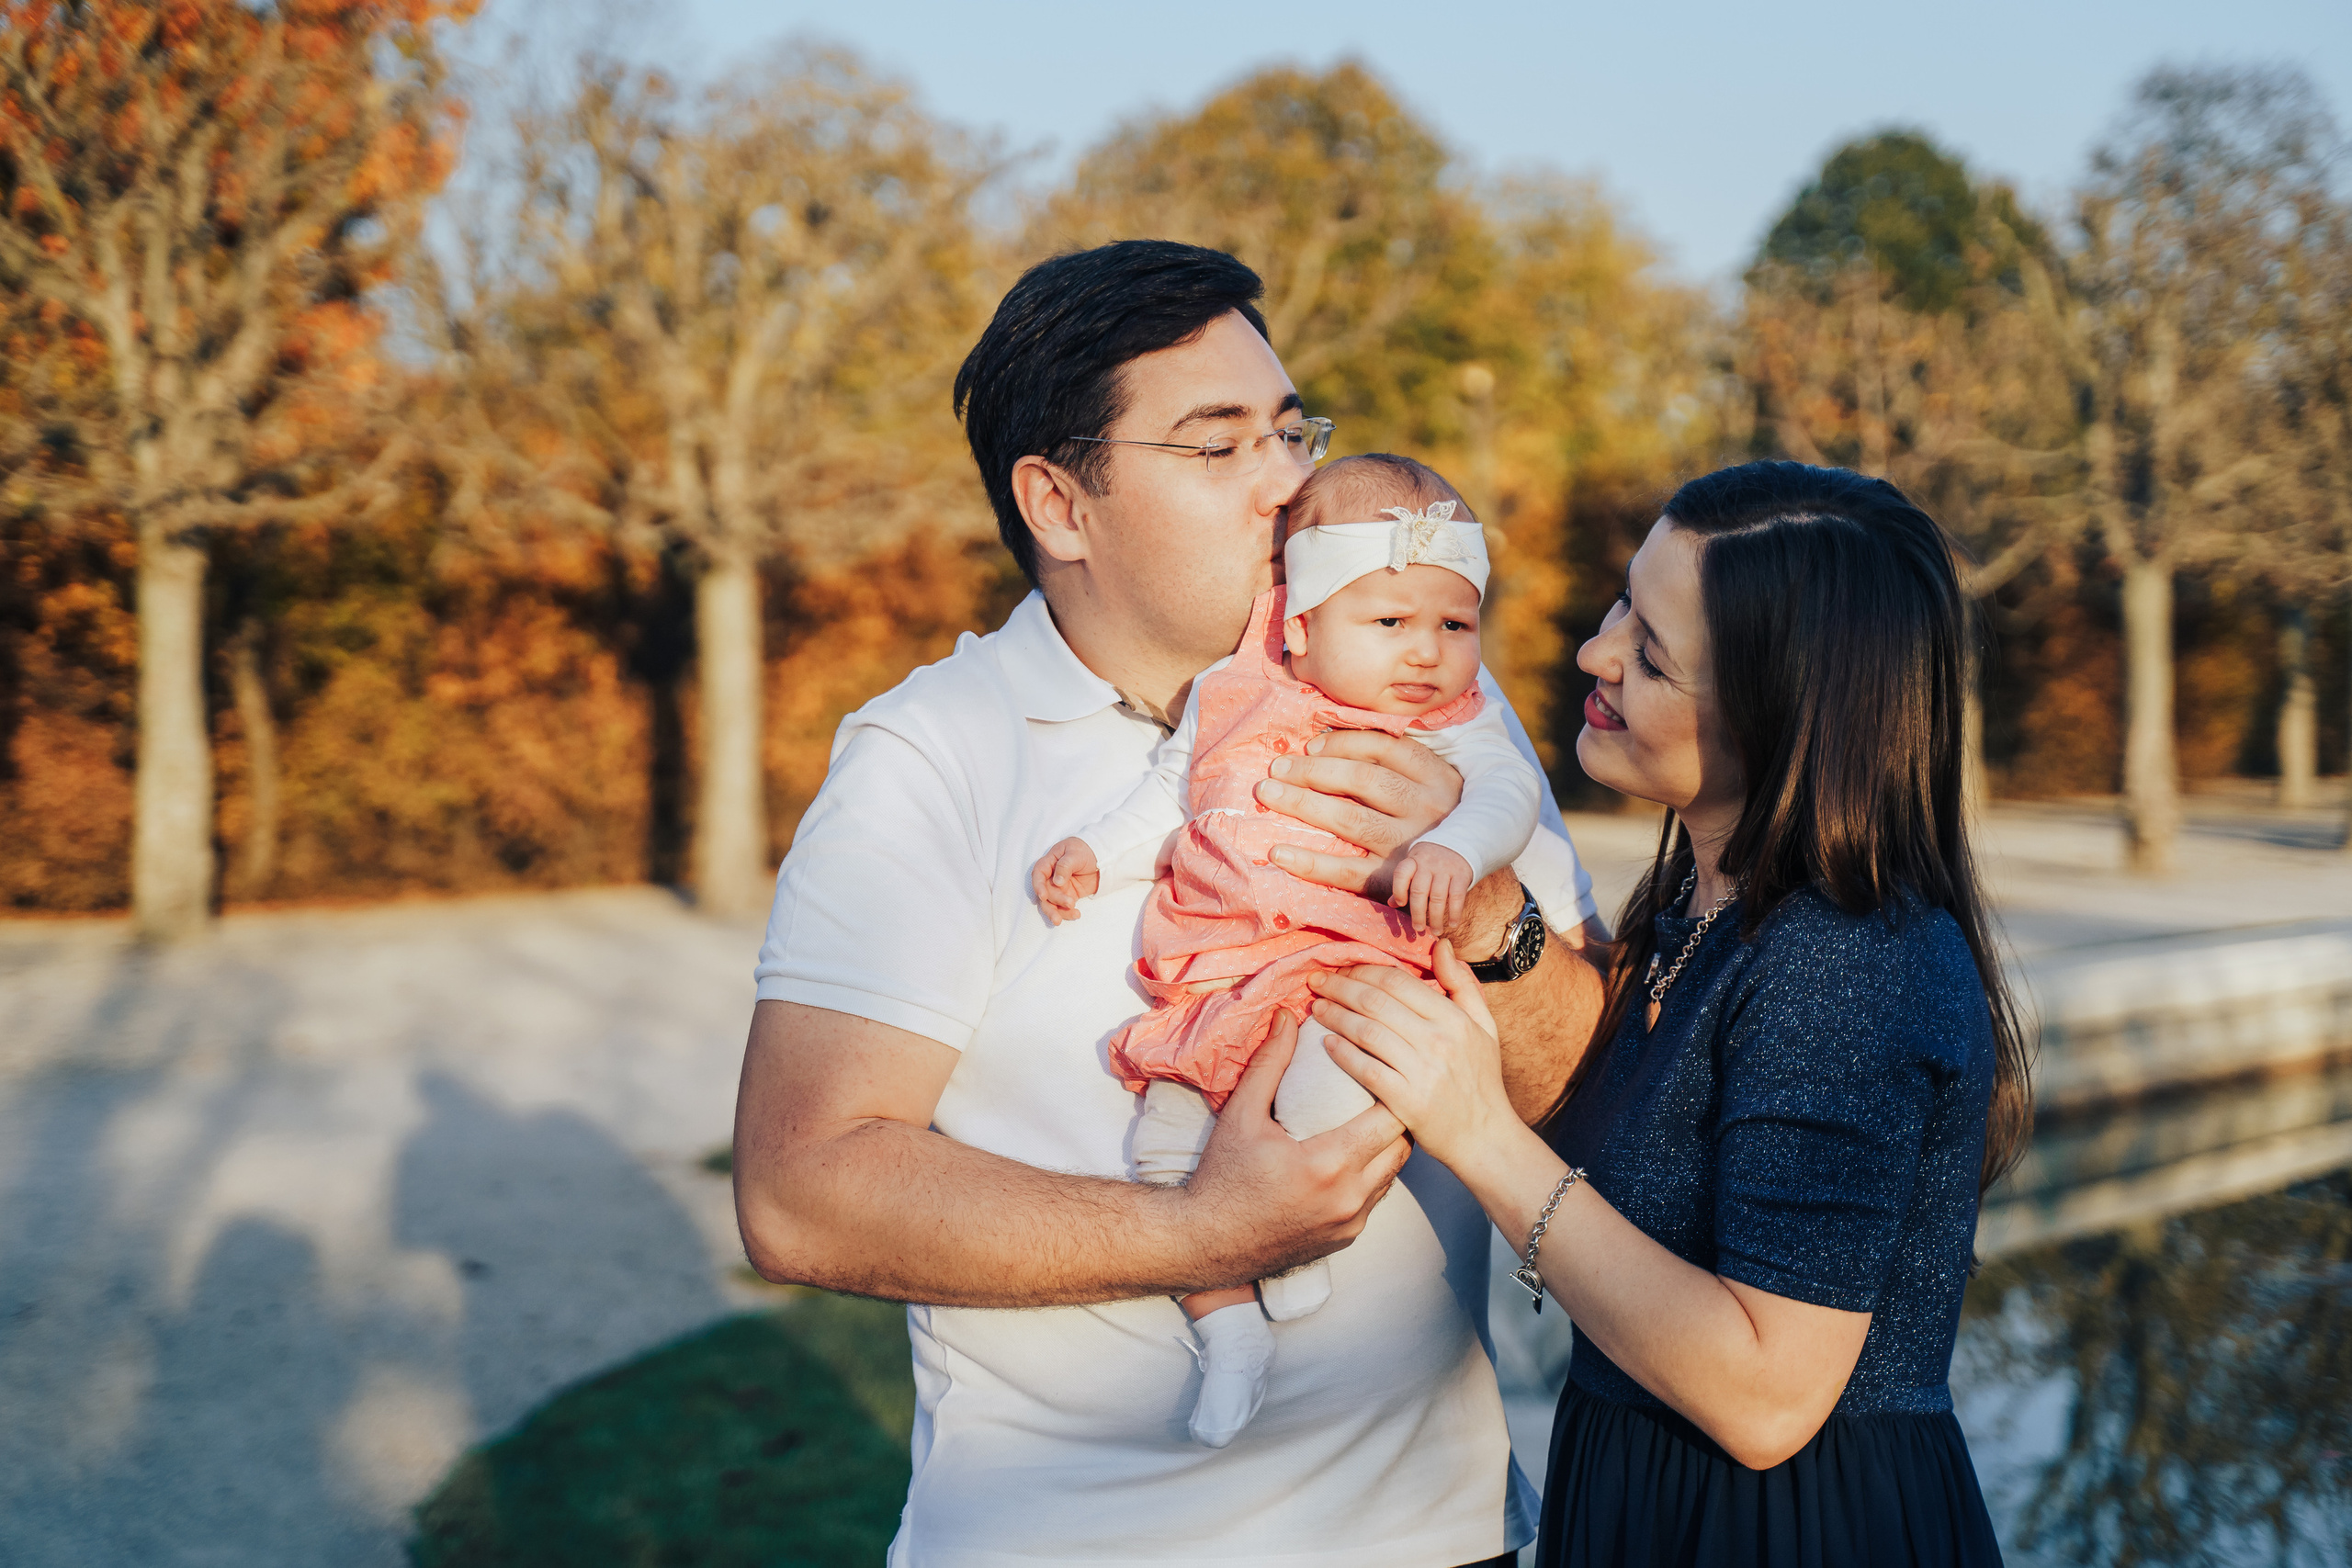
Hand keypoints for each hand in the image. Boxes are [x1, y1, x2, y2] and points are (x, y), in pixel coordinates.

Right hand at [1029, 837, 1098, 924]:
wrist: (1101, 858)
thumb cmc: (1085, 851)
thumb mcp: (1075, 854)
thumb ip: (1065, 866)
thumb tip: (1057, 881)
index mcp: (1049, 863)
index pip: (1038, 874)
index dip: (1038, 886)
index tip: (1043, 896)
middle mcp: (1051, 877)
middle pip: (1045, 892)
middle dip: (1055, 901)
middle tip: (1069, 904)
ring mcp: (1058, 888)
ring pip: (1051, 904)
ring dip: (1058, 912)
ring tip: (1074, 915)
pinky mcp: (1067, 896)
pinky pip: (1062, 908)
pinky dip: (1067, 913)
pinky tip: (1077, 914)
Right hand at [1181, 1013, 1414, 1282]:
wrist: (1206, 1242)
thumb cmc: (1222, 1177)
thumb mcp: (1241, 1114)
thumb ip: (1270, 1062)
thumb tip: (1287, 1017)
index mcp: (1328, 1163)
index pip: (1390, 1118)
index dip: (1391, 1088)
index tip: (1380, 1068)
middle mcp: (1349, 1197)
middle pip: (1401, 1146)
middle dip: (1397, 1115)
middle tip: (1383, 1089)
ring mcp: (1351, 1222)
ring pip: (1393, 1174)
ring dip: (1388, 1146)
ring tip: (1374, 1119)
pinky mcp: (1346, 1238)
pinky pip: (1376, 1198)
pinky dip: (1374, 1175)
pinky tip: (1356, 1156)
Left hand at [1255, 729, 1462, 898]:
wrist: (1464, 885)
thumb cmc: (1439, 825)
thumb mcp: (1434, 786)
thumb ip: (1397, 764)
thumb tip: (1327, 743)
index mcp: (1436, 776)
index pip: (1382, 748)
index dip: (1340, 744)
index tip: (1309, 746)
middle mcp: (1426, 808)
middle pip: (1361, 780)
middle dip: (1312, 771)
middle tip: (1275, 770)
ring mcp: (1410, 847)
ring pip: (1351, 819)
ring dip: (1303, 804)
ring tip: (1266, 794)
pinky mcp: (1395, 882)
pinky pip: (1347, 871)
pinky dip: (1311, 863)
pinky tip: (1279, 853)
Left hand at [1308, 943, 1516, 1174]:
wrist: (1485, 1137)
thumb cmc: (1480, 1079)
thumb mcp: (1484, 1026)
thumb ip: (1462, 984)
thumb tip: (1440, 946)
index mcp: (1454, 1018)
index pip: (1397, 981)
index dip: (1363, 971)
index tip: (1343, 970)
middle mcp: (1439, 1040)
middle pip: (1375, 1001)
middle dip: (1339, 987)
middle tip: (1316, 982)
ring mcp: (1423, 1071)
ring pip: (1366, 1032)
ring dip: (1335, 1016)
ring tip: (1316, 1009)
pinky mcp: (1407, 1102)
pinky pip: (1366, 1070)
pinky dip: (1343, 1054)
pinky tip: (1327, 1044)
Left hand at [1390, 842, 1472, 934]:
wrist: (1459, 843)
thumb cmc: (1430, 860)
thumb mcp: (1415, 865)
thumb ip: (1404, 884)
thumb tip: (1392, 904)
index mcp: (1413, 860)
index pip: (1401, 873)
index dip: (1398, 890)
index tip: (1400, 904)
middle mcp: (1428, 864)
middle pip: (1419, 891)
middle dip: (1418, 913)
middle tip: (1418, 928)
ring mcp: (1446, 869)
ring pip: (1438, 897)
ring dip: (1436, 918)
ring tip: (1436, 931)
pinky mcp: (1461, 874)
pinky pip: (1457, 896)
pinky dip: (1455, 912)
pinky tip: (1453, 924)